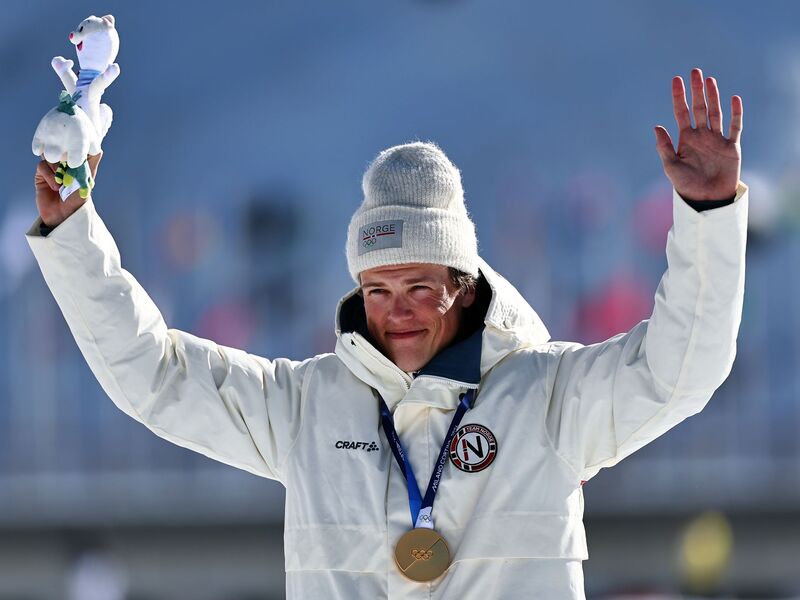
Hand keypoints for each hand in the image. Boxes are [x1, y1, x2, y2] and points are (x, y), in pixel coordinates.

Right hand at [35, 152, 101, 227]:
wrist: (63, 215)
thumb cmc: (78, 199)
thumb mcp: (86, 181)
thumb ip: (90, 165)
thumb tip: (98, 150)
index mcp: (76, 166)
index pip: (73, 150)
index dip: (74, 150)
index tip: (77, 155)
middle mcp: (64, 166)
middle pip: (60, 151)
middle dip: (64, 159)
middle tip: (69, 168)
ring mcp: (52, 170)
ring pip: (50, 157)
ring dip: (57, 168)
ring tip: (63, 181)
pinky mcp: (41, 176)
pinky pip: (42, 166)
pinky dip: (49, 174)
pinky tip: (55, 186)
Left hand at [654, 68, 741, 200]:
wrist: (706, 199)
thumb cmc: (686, 185)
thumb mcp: (671, 166)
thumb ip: (664, 147)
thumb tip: (656, 126)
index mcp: (685, 138)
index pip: (682, 112)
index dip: (679, 96)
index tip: (676, 80)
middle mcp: (701, 135)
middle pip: (699, 107)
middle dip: (697, 90)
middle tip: (694, 71)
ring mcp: (717, 139)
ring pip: (715, 113)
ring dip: (713, 96)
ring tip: (710, 80)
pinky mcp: (731, 146)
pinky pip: (735, 127)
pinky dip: (735, 113)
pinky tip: (734, 99)